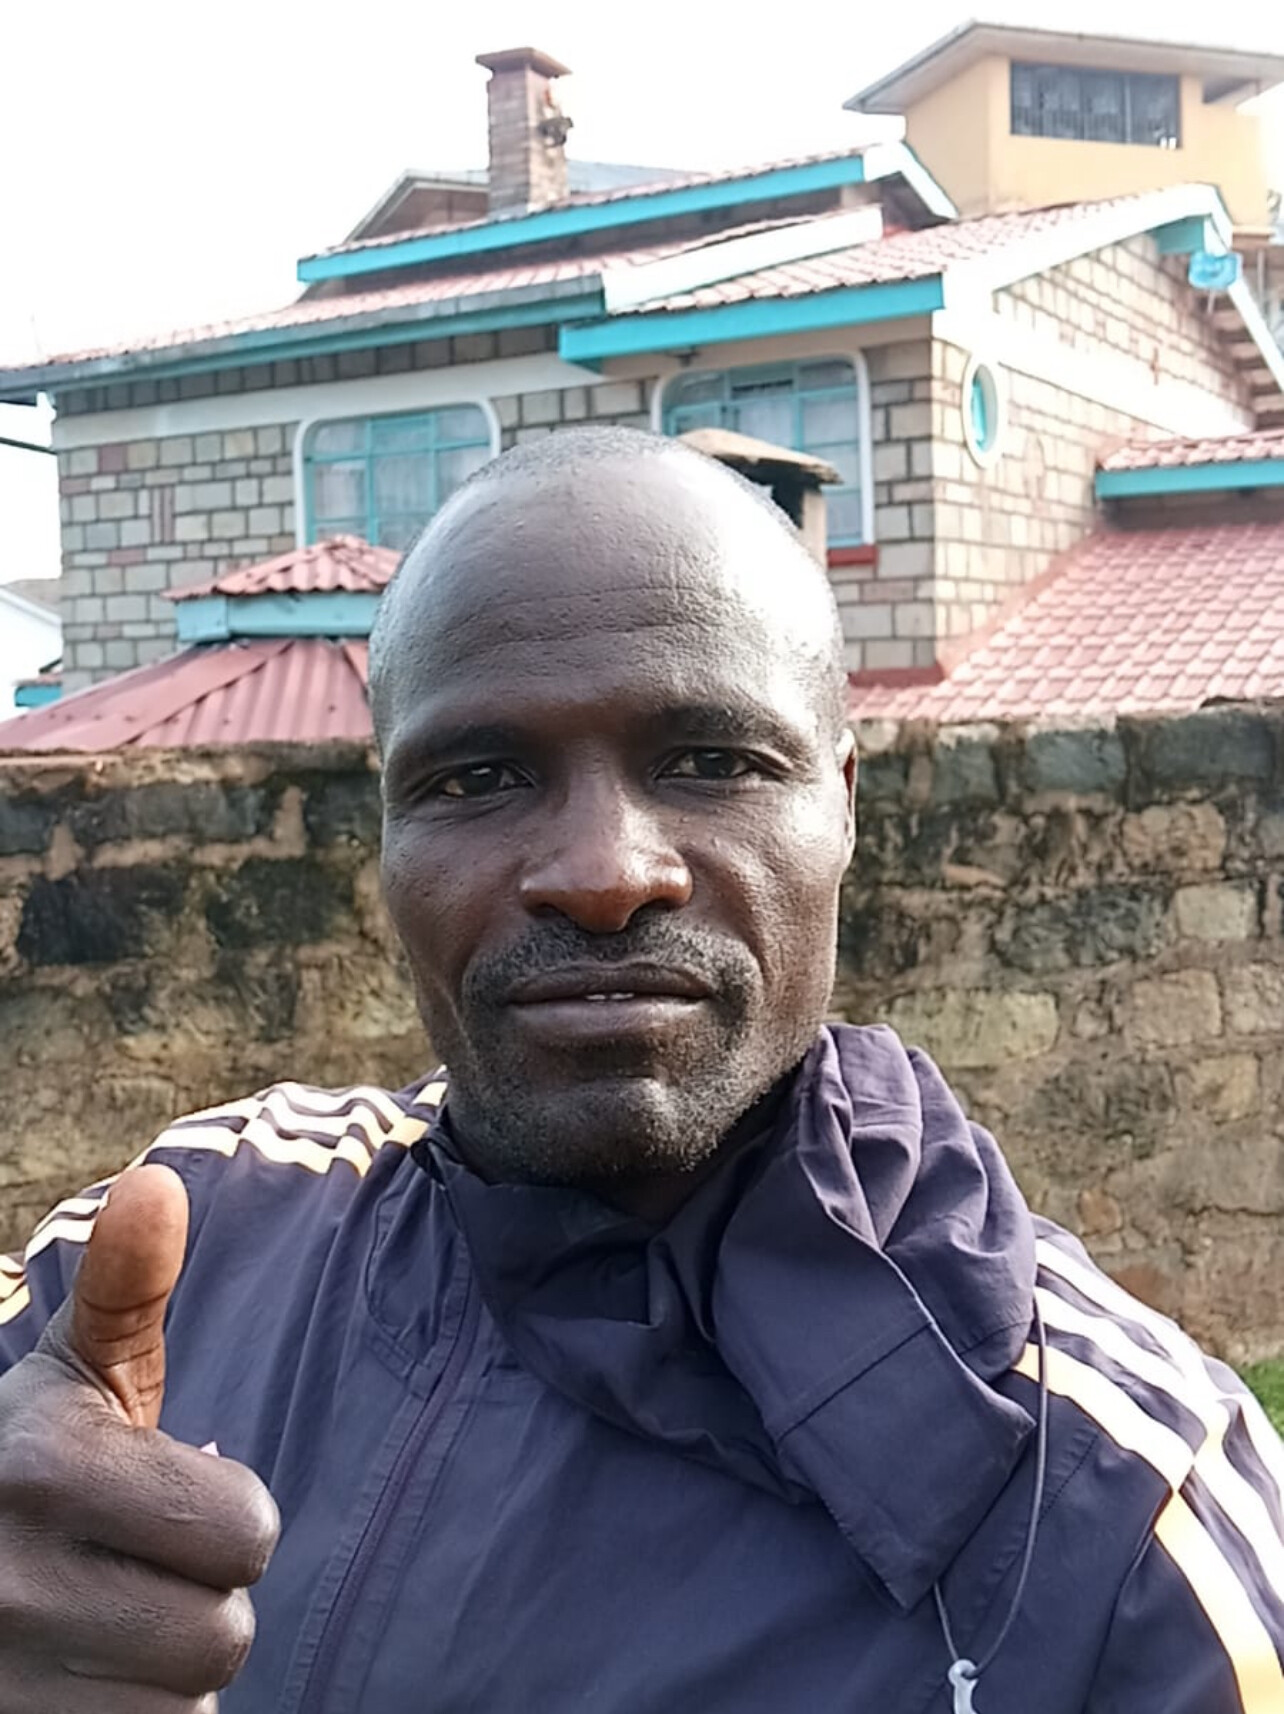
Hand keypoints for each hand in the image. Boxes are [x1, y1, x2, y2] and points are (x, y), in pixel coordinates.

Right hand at [0, 1164, 279, 1710]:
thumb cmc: (28, 1460)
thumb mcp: (73, 1372)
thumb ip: (126, 1286)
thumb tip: (159, 1185)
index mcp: (41, 1466)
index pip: (247, 1531)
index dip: (232, 1514)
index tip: (177, 1494)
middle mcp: (5, 1581)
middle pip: (223, 1635)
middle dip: (204, 1598)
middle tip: (144, 1565)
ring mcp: (0, 1678)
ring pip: (183, 1707)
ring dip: (166, 1672)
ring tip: (107, 1619)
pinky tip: (89, 1676)